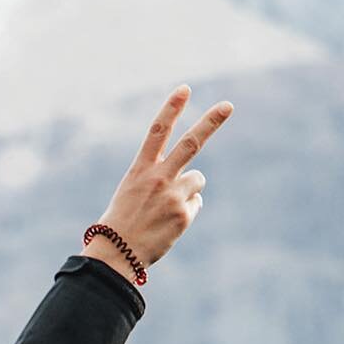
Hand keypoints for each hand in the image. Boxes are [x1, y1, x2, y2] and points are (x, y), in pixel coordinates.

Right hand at [83, 85, 233, 284]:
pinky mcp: (184, 214)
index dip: (171, 109)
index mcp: (140, 170)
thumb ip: (162, 180)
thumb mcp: (132, 193)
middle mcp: (158, 178)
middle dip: (211, 122)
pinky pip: (195, 204)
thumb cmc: (121, 223)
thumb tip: (196, 181)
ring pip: (197, 181)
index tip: (185, 89)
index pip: (157, 132)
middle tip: (228, 105)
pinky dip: (185, 212)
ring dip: (189, 190)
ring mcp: (173, 196)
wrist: (115, 254)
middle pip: (190, 144)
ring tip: (165, 209)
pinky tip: (167, 223)